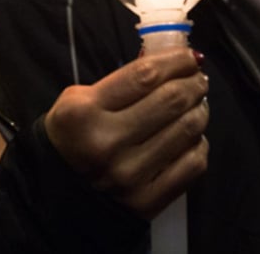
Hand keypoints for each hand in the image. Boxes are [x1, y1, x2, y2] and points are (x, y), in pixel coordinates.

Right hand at [44, 48, 208, 218]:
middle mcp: (107, 144)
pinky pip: (193, 163)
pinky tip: (191, 137)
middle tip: (197, 79)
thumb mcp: (79, 99)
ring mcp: (129, 175)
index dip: (177, 61)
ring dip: (200, 110)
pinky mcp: (146, 201)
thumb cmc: (75, 134)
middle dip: (193, 83)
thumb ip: (123, 80)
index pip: (145, 75)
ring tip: (196, 104)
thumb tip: (176, 62)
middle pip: (172, 100)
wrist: (59, 191)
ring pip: (188, 129)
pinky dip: (198, 144)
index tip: (190, 57)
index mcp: (84, 113)